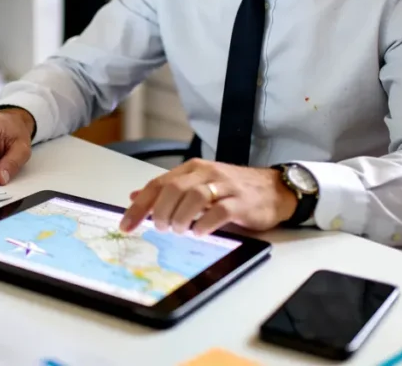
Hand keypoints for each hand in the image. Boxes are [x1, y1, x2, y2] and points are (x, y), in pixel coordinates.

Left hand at [119, 159, 296, 236]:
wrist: (274, 189)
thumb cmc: (233, 190)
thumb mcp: (198, 185)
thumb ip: (169, 190)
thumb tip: (135, 196)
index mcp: (192, 169)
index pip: (159, 183)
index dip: (140, 206)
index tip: (127, 225)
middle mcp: (207, 173)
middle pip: (174, 188)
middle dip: (161, 211)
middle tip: (160, 228)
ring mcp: (226, 186)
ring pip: (195, 197)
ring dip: (181, 217)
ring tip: (179, 230)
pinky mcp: (242, 202)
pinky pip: (220, 211)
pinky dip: (205, 224)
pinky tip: (199, 232)